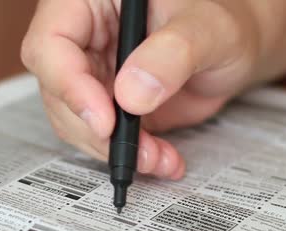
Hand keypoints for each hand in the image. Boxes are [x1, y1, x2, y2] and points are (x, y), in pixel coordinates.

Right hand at [21, 0, 270, 178]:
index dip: (69, 84)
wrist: (234, 48)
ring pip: (74, 119)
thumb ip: (172, 54)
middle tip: (139, 150)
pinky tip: (160, 158)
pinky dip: (127, 154)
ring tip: (158, 158)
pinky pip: (100, 135)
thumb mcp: (207, 29)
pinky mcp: (106, 102)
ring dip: (112, 149)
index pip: (51, 42)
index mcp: (91, 0)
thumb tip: (130, 96)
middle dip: (95, 129)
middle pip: (56, 88)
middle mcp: (84, 35)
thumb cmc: (222, 21)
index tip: (105, 121)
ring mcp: (92, 71)